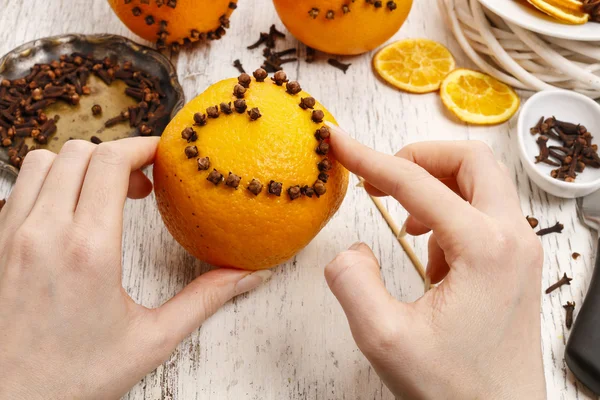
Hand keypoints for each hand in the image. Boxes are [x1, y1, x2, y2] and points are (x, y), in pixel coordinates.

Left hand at [0, 138, 270, 399]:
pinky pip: (17, 190)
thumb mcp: (150, 340)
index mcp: (87, 250)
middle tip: (140, 184)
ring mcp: (7, 237)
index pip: (109, 161)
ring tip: (103, 195)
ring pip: (41, 163)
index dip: (140, 147)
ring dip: (78, 165)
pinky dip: (48, 185)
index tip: (161, 156)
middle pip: (77, 151)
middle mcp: (41, 233)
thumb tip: (248, 276)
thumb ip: (204, 299)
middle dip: (115, 154)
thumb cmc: (72, 379)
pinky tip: (68, 216)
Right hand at [325, 125, 545, 399]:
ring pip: (481, 184)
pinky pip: (482, 214)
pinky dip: (449, 216)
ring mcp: (519, 250)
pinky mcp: (514, 263)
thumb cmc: (455, 389)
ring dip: (435, 188)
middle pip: (470, 161)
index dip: (370, 158)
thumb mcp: (384, 338)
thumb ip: (352, 282)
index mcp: (485, 249)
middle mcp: (513, 239)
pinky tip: (431, 258)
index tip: (340, 143)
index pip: (418, 184)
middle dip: (419, 158)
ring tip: (405, 227)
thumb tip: (353, 249)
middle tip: (382, 178)